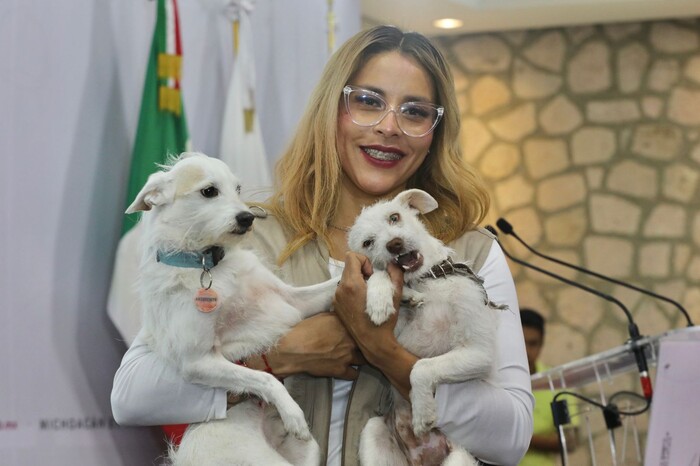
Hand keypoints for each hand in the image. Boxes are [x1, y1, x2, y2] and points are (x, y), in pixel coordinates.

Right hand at [264, 312, 364, 379]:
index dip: (364, 329)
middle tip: (362, 344)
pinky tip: (348, 369)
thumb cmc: (305, 330)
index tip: (364, 330)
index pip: (365, 327)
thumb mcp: (323, 316)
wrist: (294, 348)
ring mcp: (348, 356)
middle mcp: (351, 340)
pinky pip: (354, 374)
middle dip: (365, 344)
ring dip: (360, 358)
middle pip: (367, 343)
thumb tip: (345, 316)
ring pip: (364, 359)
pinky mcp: (340, 371)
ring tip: (355, 356)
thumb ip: (338, 317)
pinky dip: (352, 372)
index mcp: (347, 325)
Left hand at [333, 252, 417, 398]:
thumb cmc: (384, 320)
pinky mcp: (335, 307)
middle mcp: (340, 290)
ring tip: (367, 295)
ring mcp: (336, 299)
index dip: (364, 261)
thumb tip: (392, 264)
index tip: (372, 275)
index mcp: (352, 284)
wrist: (373, 343)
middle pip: (348, 267)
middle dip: (361, 271)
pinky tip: (361, 304)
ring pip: (345, 279)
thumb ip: (395, 275)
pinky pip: (342, 291)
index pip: (352, 257)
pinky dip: (351, 292)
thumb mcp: (395, 295)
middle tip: (371, 285)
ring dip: (356, 282)